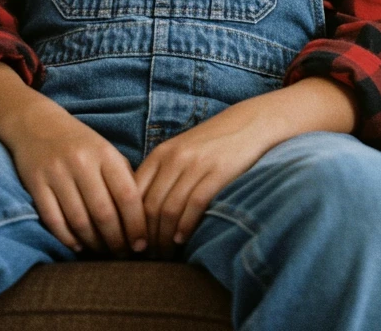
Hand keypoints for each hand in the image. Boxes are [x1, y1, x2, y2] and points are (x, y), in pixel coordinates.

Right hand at [0, 62, 146, 255]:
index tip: (142, 244)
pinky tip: (79, 246)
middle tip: (124, 255)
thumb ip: (124, 177)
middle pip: (104, 213)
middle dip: (116, 240)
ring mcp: (57, 174)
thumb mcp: (106, 151)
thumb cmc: (80, 144)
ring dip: (94, 243)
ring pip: (79, 220)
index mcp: (105, 154)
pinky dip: (67, 238)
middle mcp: (82, 163)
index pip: (127, 195)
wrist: (37, 124)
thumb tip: (144, 216)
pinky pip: (53, 220)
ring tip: (104, 252)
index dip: (137, 224)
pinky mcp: (35, 184)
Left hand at [134, 77, 357, 256]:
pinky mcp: (218, 171)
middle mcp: (174, 158)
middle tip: (149, 255)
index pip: (133, 194)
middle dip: (147, 236)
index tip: (132, 243)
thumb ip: (161, 175)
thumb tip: (140, 213)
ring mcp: (196, 164)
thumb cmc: (214, 144)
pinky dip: (185, 226)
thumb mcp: (181, 153)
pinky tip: (182, 239)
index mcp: (161, 154)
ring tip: (165, 253)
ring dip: (164, 237)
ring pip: (169, 209)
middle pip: (149, 206)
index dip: (129, 223)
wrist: (250, 124)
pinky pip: (194, 204)